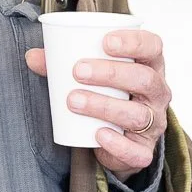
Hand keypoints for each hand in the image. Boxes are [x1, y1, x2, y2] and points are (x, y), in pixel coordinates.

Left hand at [25, 27, 172, 178]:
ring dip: (104, 105)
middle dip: (112, 73)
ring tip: (74, 100)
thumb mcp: (91, 76)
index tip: (105, 42)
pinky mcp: (144, 150)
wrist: (116, 140)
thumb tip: (32, 57)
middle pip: (145, 79)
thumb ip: (62, 65)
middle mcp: (158, 94)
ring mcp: (154, 123)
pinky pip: (136, 150)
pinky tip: (98, 134)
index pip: (153, 47)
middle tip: (78, 71)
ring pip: (137, 114)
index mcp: (150, 66)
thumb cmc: (107, 95)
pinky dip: (117, 143)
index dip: (134, 42)